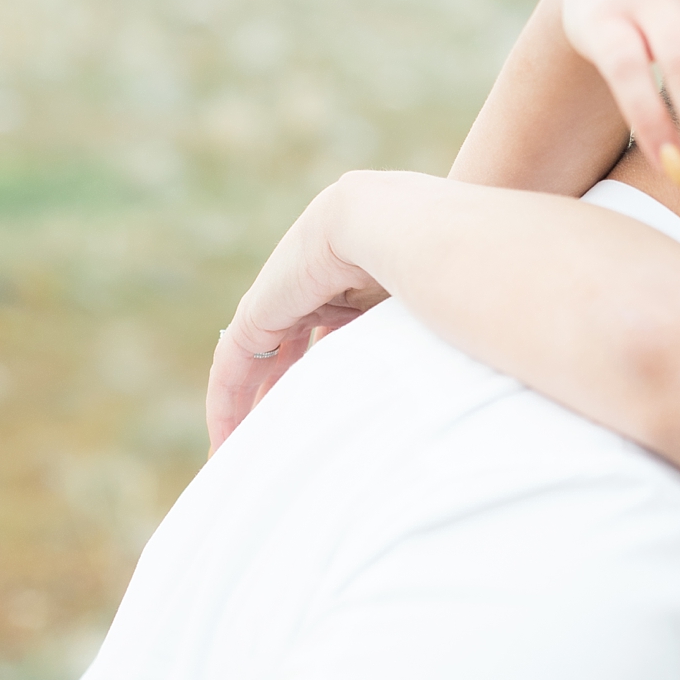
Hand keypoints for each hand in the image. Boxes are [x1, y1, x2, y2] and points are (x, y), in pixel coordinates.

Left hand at [206, 172, 408, 453]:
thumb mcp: (420, 315)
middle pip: (288, 354)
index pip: (328, 339)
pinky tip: (228, 439)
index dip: (325, 379)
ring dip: (248, 409)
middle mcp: (311, 288)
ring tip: (245, 455)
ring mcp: (281, 297)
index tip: (331, 419)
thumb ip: (417, 341)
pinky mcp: (257, 312)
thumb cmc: (433, 263)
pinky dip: (228, 402)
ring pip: (256, 364)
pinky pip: (233, 364)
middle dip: (281, 399)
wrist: (393, 224)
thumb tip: (451, 386)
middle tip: (278, 448)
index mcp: (352, 285)